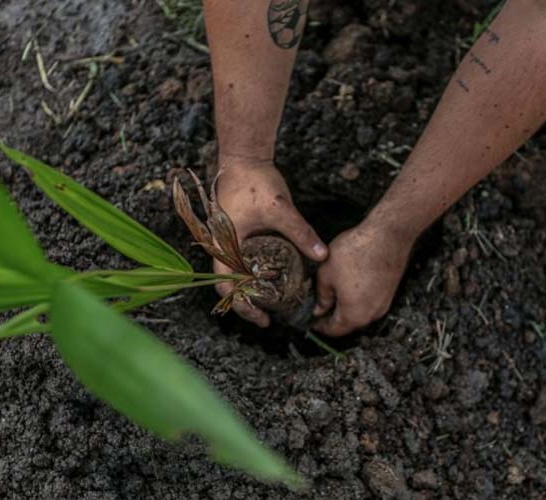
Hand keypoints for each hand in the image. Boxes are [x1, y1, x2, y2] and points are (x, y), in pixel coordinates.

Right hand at [214, 160, 327, 326]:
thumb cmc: (254, 181)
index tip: (263, 318)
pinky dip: (256, 272)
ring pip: (237, 273)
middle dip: (250, 303)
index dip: (243, 307)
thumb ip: (301, 233)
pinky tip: (275, 275)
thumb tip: (322, 255)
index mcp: (224, 246)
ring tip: (276, 300)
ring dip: (253, 289)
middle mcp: (223, 246)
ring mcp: (229, 240)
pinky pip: (243, 259)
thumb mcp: (280, 209)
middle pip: (231, 286)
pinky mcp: (238, 233)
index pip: (227, 287)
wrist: (243, 156)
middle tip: (273, 315)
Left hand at [312, 220, 413, 335]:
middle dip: (333, 317)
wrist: (387, 235)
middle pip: (348, 324)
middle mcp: (372, 314)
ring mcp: (384, 303)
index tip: (311, 320)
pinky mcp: (389, 291)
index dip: (319, 327)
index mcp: (354, 315)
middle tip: (319, 306)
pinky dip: (359, 298)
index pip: (334, 330)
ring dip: (346, 307)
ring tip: (333, 293)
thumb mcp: (326, 274)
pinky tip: (350, 284)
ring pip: (360, 312)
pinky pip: (370, 302)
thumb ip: (322, 296)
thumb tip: (319, 309)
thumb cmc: (356, 252)